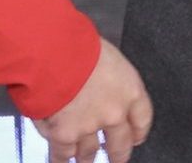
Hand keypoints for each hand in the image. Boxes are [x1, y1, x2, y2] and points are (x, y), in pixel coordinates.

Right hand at [36, 37, 152, 162]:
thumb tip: (95, 78)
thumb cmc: (73, 41)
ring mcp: (88, 127)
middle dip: (117, 152)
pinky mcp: (64, 135)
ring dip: (86, 157)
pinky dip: (60, 160)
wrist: (50, 50)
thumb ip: (105, 73)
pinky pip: (62, 155)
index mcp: (128, 89)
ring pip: (89, 152)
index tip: (136, 137)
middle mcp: (113, 113)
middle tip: (116, 157)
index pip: (141, 119)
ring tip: (85, 160)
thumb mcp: (103, 51)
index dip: (138, 131)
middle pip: (120, 143)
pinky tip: (61, 161)